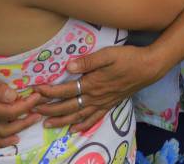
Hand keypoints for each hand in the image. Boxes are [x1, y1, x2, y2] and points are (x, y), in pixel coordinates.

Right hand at [0, 57, 42, 147]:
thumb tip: (12, 96)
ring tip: (34, 119)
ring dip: (20, 129)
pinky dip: (2, 142)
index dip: (26, 105)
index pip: (9, 111)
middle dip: (27, 117)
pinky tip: (14, 139)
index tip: (38, 94)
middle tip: (41, 107)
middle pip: (9, 125)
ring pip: (1, 135)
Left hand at [33, 45, 163, 132]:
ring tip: (47, 125)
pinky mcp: (110, 104)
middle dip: (50, 109)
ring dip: (61, 121)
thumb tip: (68, 66)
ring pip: (78, 116)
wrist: (149, 67)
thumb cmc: (129, 58)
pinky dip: (82, 126)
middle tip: (34, 110)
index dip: (50, 92)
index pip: (66, 90)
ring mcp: (103, 103)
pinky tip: (74, 129)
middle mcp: (95, 97)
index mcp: (93, 84)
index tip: (36, 90)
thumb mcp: (108, 54)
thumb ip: (88, 61)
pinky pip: (94, 119)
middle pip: (68, 106)